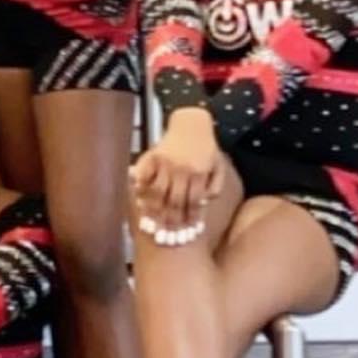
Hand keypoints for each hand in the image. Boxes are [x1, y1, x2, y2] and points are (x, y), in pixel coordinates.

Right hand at [132, 107, 223, 240]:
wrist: (192, 123)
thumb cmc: (207, 147)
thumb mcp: (218, 166)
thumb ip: (214, 186)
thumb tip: (204, 202)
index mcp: (199, 173)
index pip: (193, 202)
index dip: (189, 218)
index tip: (186, 231)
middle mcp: (181, 169)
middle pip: (174, 200)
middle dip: (170, 220)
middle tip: (166, 234)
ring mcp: (165, 161)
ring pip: (158, 191)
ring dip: (154, 208)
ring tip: (151, 223)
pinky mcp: (153, 154)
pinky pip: (145, 175)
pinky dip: (141, 187)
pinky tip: (139, 199)